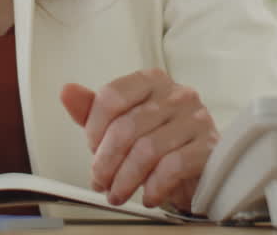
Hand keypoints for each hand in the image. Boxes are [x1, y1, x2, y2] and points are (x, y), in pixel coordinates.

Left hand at [60, 69, 217, 210]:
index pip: (111, 96)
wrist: (198, 166)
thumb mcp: (121, 123)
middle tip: (100, 181)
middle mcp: (176, 94)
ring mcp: (196, 118)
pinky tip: (148, 196)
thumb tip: (67, 92)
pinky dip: (154, 187)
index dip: (94, 128)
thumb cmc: (158, 140)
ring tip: (118, 193)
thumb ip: (93, 109)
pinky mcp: (209, 146)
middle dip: (106, 162)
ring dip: (125, 179)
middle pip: (126, 127)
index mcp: (150, 81)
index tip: (91, 148)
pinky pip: (173, 167)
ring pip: (147, 150)